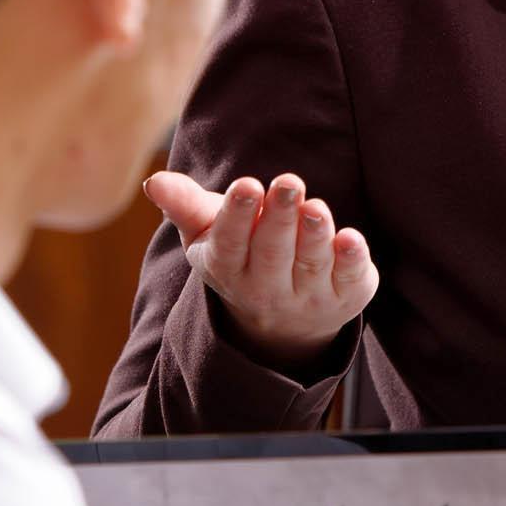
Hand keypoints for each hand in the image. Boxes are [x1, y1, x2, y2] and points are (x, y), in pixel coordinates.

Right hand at [145, 171, 378, 366]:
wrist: (283, 323)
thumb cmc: (242, 255)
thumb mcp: (208, 233)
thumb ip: (185, 205)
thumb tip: (154, 182)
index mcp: (227, 268)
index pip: (230, 244)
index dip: (238, 216)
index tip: (246, 186)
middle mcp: (267, 288)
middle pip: (273, 253)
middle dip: (280, 218)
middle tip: (288, 182)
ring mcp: (308, 296)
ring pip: (310, 265)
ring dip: (314, 235)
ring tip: (316, 206)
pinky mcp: (346, 295)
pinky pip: (349, 279)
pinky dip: (351, 261)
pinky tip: (351, 238)